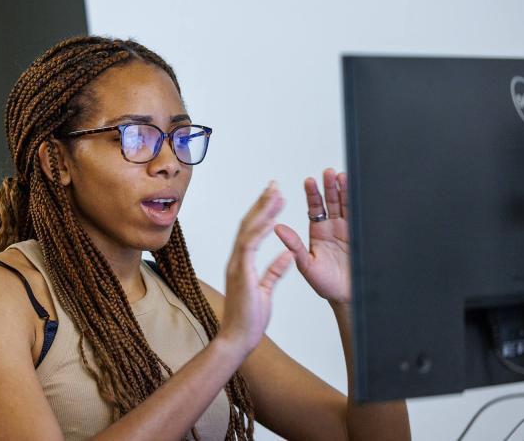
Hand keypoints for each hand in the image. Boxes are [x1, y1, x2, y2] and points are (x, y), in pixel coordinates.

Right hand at [218, 182, 293, 355]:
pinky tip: (272, 219)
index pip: (251, 232)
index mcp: (242, 263)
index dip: (262, 213)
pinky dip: (261, 230)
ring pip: (249, 230)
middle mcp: (237, 260)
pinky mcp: (241, 272)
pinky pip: (251, 246)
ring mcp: (237, 265)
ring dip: (263, 210)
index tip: (273, 198)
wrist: (238, 338)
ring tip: (276, 193)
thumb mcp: (267, 290)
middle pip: (248, 224)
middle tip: (274, 185)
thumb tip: (286, 256)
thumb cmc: (250, 319)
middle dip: (262, 203)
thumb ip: (274, 271)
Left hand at [274, 168, 350, 303]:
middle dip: (330, 186)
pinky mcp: (362, 236)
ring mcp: (349, 231)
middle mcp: (333, 228)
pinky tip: (358, 191)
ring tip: (341, 176)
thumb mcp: (306, 265)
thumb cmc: (326, 285)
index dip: (313, 194)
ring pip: (347, 205)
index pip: (315, 208)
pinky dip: (360, 203)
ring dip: (345, 190)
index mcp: (318, 233)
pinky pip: (360, 216)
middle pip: (332, 201)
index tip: (309, 180)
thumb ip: (294, 246)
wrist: (348, 298)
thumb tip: (277, 228)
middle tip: (327, 173)